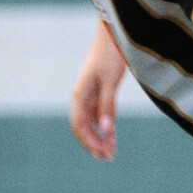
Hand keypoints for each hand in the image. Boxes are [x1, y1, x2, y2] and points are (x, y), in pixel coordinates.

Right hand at [69, 19, 124, 160]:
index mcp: (79, 94)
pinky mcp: (97, 91)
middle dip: (94, 144)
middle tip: (109, 158)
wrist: (113, 34)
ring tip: (111, 151)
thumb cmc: (111, 55)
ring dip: (99, 137)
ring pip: (90, 122)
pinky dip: (104, 126)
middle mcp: (80, 96)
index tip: (103, 153)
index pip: (79, 125)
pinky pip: (97, 114)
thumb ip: (107, 106)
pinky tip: (112, 136)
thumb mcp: (111, 81)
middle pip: (82, 127)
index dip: (89, 141)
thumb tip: (105, 131)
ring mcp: (88, 94)